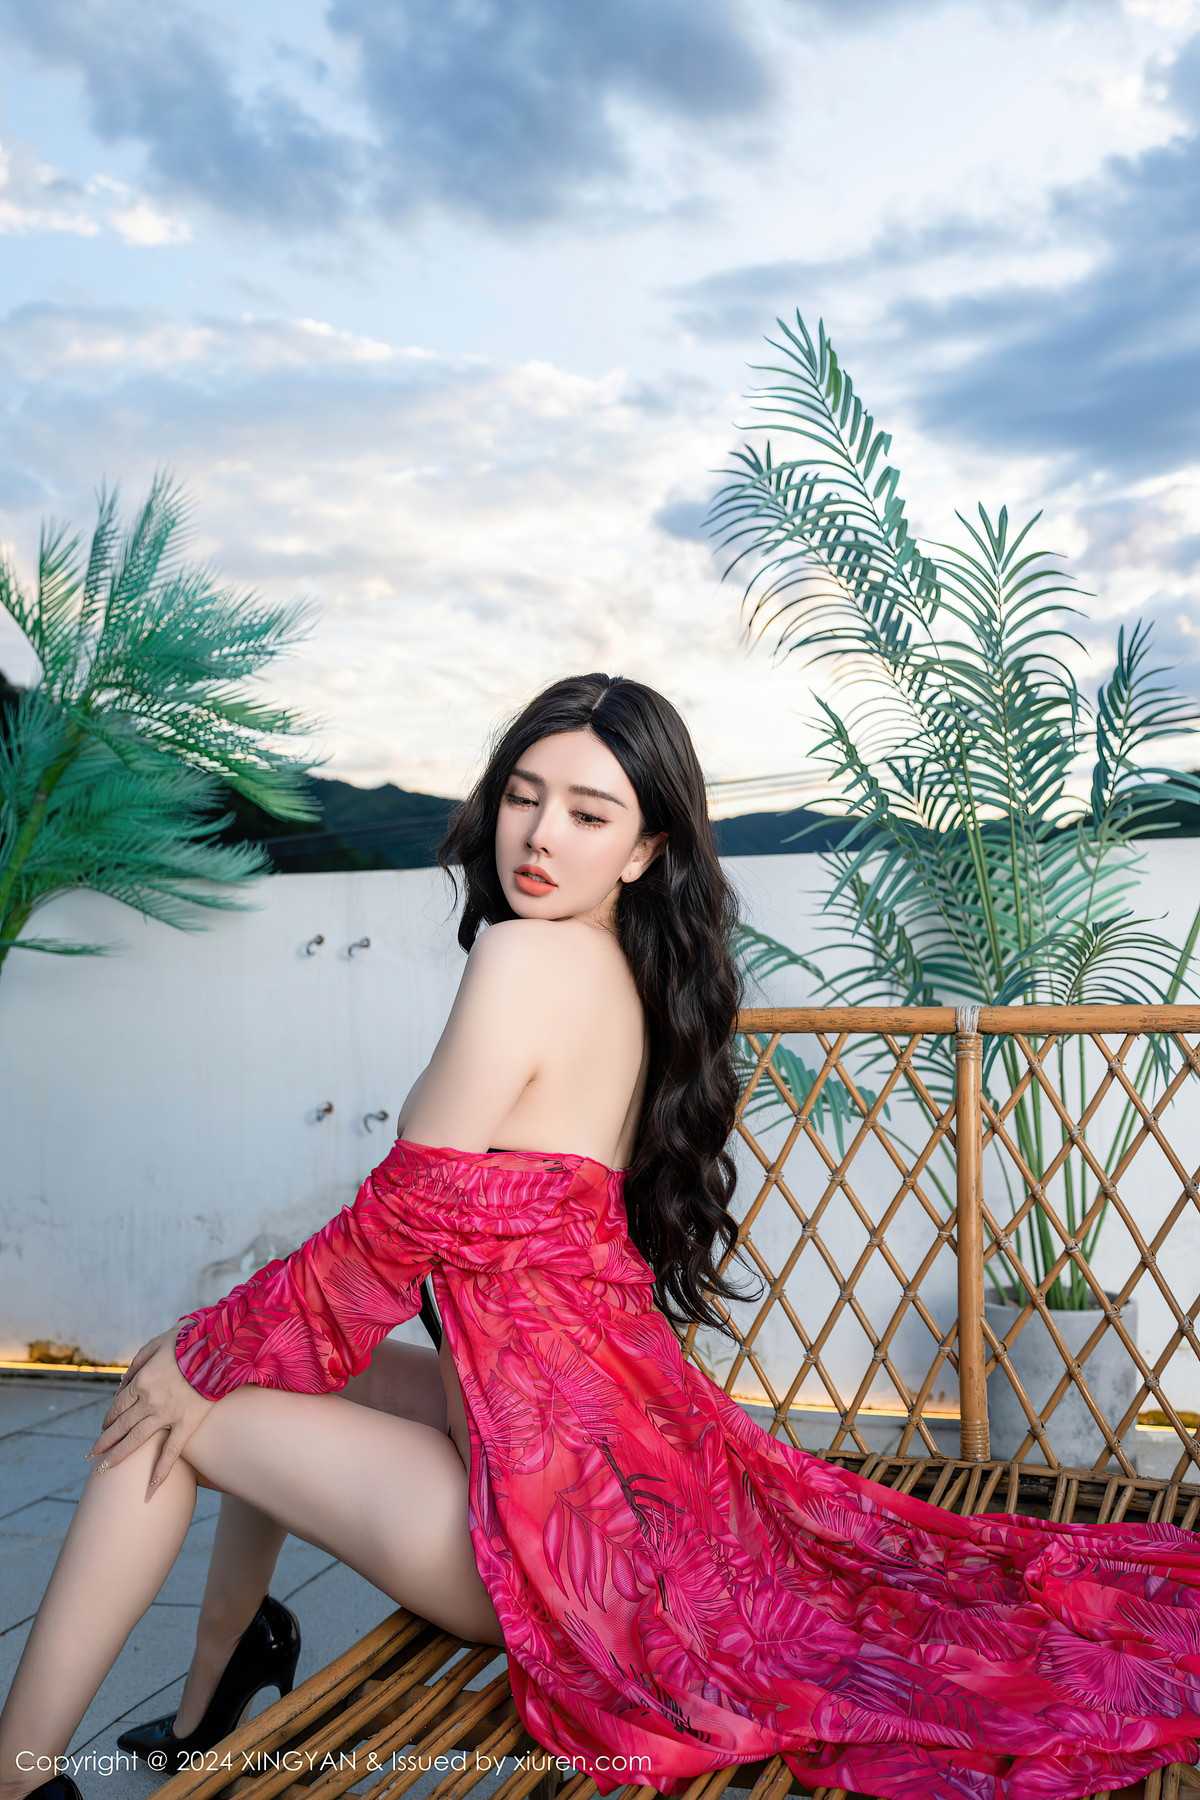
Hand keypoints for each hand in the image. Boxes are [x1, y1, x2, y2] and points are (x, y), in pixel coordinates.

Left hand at [85, 1320, 215, 1499]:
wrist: (218, 1347)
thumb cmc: (188, 1340)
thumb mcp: (157, 1343)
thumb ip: (138, 1362)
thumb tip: (124, 1382)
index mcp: (141, 1381)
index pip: (118, 1405)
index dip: (109, 1418)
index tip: (104, 1427)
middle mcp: (149, 1401)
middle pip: (121, 1425)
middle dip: (104, 1441)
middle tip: (91, 1455)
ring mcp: (167, 1414)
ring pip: (137, 1440)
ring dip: (118, 1455)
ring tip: (104, 1469)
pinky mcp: (187, 1423)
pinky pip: (172, 1451)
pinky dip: (161, 1470)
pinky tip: (150, 1488)